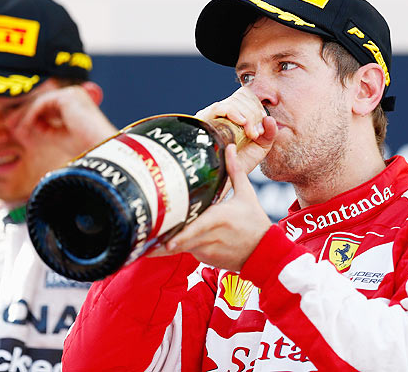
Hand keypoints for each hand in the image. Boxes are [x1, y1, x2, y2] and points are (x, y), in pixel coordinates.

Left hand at [7, 82, 117, 160]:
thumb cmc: (84, 147)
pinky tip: (22, 128)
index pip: (46, 105)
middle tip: (7, 124)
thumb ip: (44, 128)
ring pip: (39, 102)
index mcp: (75, 102)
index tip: (15, 128)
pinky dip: (29, 116)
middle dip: (22, 113)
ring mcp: (71, 94)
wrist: (100, 149)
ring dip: (23, 115)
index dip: (29, 116)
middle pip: (40, 101)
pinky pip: (41, 105)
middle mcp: (74, 95)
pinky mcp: (67, 97)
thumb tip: (24, 125)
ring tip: (11, 128)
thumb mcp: (58, 136)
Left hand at [156, 144, 271, 270]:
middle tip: (142, 241)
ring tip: (144, 244)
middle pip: (182, 240)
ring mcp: (208, 251)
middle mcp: (211, 237)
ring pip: (181, 248)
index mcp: (220, 218)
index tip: (162, 240)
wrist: (265, 252)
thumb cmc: (255, 222)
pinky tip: (161, 245)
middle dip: (161, 243)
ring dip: (164, 246)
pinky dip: (177, 247)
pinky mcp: (206, 259)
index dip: (179, 236)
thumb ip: (235, 171)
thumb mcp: (247, 195)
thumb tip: (229, 147)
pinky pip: (187, 251)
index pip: (195, 227)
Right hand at [195, 87, 276, 175]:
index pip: (246, 95)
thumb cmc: (241, 162)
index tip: (261, 126)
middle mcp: (223, 112)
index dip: (257, 107)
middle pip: (241, 96)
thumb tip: (269, 118)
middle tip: (256, 134)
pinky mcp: (203, 119)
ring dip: (247, 115)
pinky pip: (220, 107)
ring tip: (250, 133)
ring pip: (233, 101)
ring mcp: (212, 114)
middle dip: (254, 114)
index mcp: (236, 114)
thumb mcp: (261, 146)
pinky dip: (234, 112)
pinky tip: (242, 123)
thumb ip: (270, 132)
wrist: (225, 178)